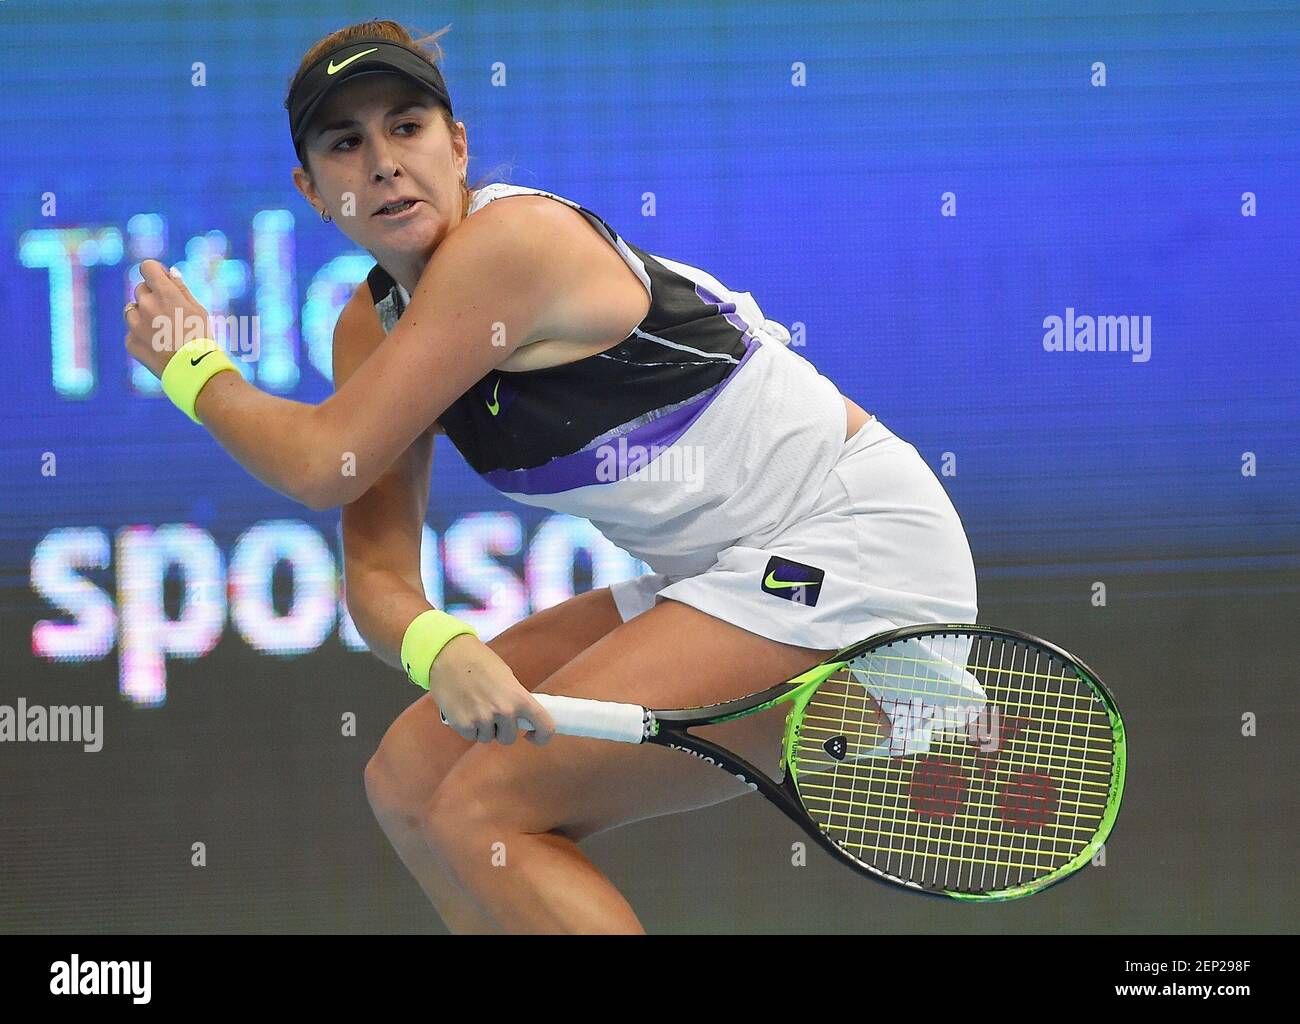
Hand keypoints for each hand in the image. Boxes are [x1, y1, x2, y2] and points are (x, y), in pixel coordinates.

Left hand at [122, 259, 214, 379]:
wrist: (194, 370)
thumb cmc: (201, 337)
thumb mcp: (197, 309)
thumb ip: (181, 288)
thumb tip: (170, 272)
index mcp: (164, 293)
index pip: (147, 267)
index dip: (155, 272)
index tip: (161, 280)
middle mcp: (146, 306)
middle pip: (140, 289)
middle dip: (152, 296)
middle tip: (169, 313)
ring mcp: (135, 325)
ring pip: (131, 309)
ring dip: (142, 314)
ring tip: (161, 330)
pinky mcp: (130, 342)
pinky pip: (132, 332)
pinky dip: (142, 336)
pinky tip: (158, 345)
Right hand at [428, 634, 556, 744]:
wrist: (450, 656)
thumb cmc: (480, 662)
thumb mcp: (507, 678)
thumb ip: (515, 699)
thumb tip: (519, 716)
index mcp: (520, 698)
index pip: (545, 726)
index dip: (542, 736)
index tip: (532, 735)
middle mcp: (504, 712)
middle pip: (509, 738)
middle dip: (502, 730)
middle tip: (491, 713)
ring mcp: (483, 720)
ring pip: (488, 738)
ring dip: (483, 728)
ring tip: (474, 707)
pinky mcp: (463, 725)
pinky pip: (471, 736)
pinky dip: (468, 727)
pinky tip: (463, 709)